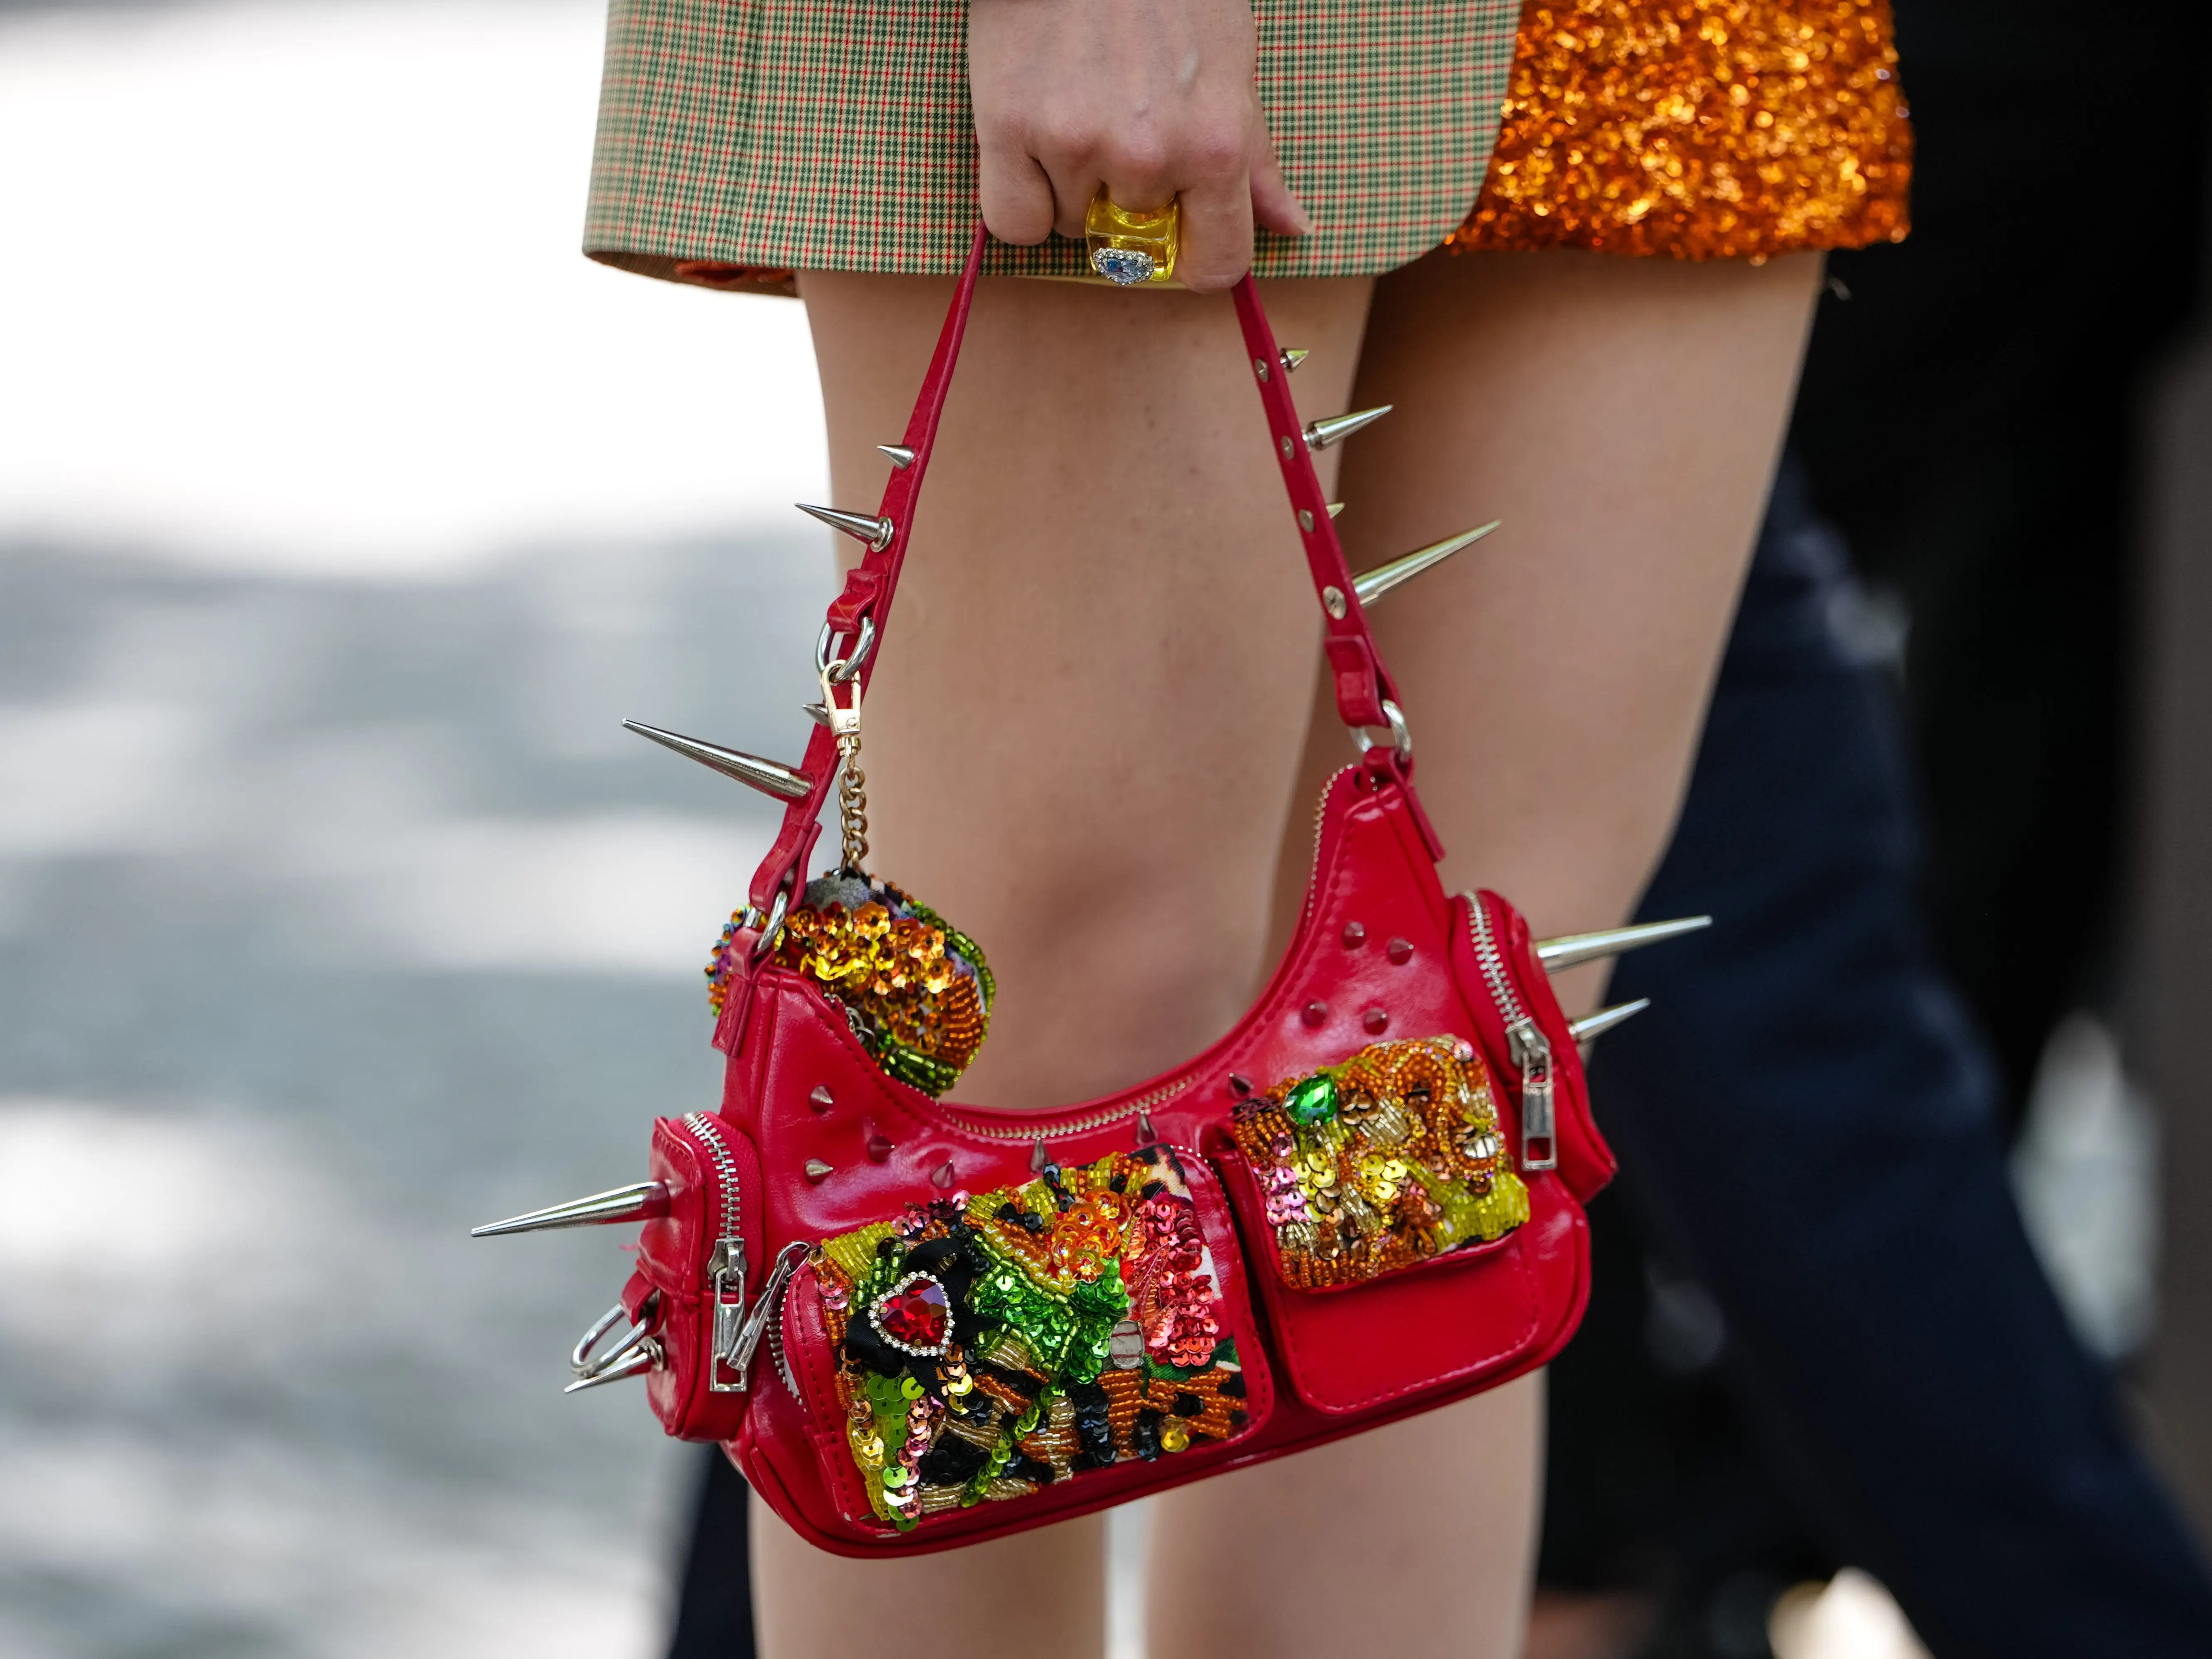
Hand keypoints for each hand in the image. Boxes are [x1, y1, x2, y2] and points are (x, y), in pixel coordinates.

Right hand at [968, 0, 1312, 290]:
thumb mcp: (1231, 65)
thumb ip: (1255, 157)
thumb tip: (1293, 227)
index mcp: (1216, 144)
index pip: (1217, 263)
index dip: (1195, 257)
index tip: (1178, 237)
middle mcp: (1147, 153)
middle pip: (1131, 241)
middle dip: (1123, 200)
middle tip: (1116, 126)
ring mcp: (1075, 142)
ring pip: (1069, 226)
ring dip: (1069, 188)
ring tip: (1073, 108)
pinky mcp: (1009, 127)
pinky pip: (1012, 220)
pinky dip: (1018, 195)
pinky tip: (1030, 140)